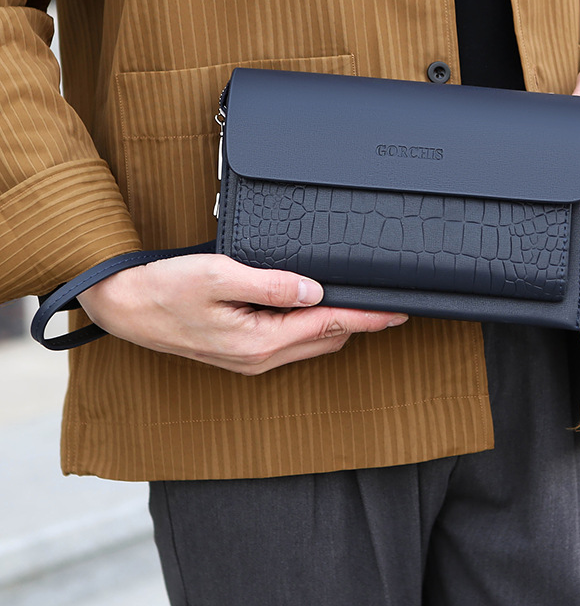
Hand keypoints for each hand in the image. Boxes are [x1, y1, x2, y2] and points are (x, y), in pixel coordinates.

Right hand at [77, 254, 406, 373]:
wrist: (125, 307)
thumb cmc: (164, 290)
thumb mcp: (219, 277)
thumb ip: (271, 284)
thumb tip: (315, 289)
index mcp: (259, 342)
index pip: (329, 327)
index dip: (368, 317)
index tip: (399, 311)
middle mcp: (260, 357)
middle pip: (327, 339)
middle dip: (361, 323)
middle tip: (390, 302)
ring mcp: (251, 358)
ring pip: (312, 343)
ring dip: (339, 326)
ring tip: (364, 305)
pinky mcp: (243, 351)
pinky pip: (292, 342)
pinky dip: (315, 327)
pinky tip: (320, 310)